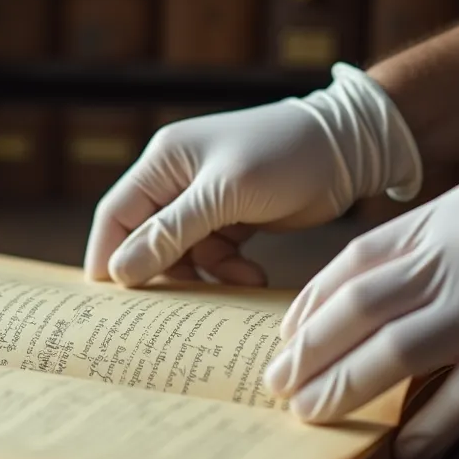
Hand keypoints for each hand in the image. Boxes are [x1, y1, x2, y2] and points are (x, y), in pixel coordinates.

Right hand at [84, 63, 422, 286]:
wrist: (350, 148)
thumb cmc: (286, 155)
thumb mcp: (225, 194)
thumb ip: (172, 232)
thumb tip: (120, 271)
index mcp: (163, 162)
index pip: (116, 216)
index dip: (108, 259)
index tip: (114, 304)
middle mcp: (176, 181)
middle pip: (145, 239)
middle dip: (160, 273)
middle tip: (171, 310)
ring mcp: (205, 200)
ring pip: (181, 254)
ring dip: (202, 276)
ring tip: (229, 288)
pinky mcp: (232, 217)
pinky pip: (214, 255)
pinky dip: (228, 271)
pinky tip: (252, 278)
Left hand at [264, 177, 458, 458]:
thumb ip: (428, 249)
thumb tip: (354, 304)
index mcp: (449, 213)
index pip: (356, 259)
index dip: (313, 302)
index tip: (286, 336)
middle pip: (361, 305)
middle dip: (309, 350)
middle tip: (277, 383)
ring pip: (394, 350)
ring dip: (344, 388)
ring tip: (311, 413)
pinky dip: (426, 430)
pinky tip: (399, 454)